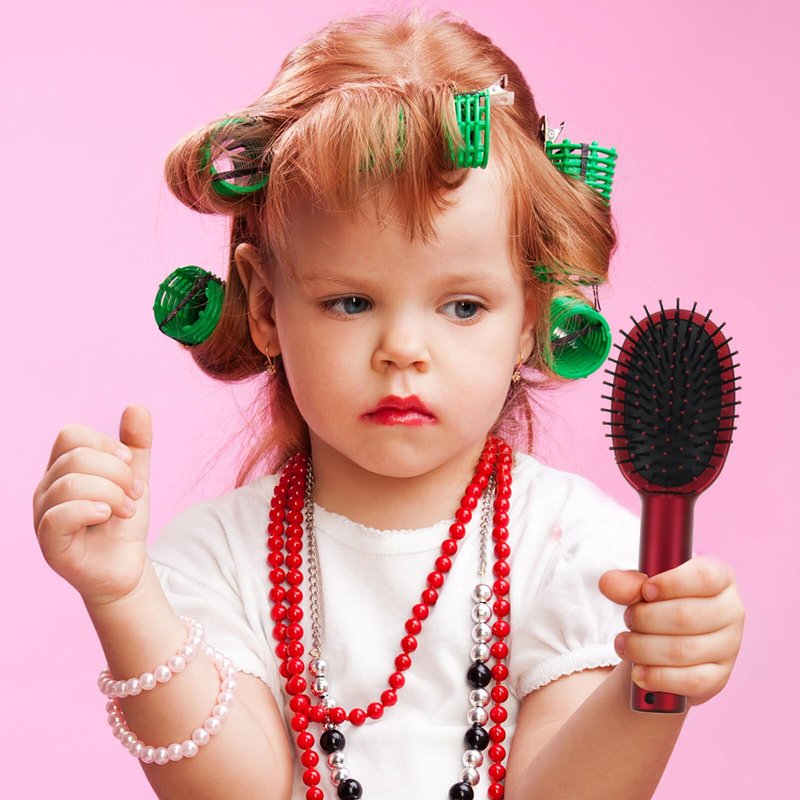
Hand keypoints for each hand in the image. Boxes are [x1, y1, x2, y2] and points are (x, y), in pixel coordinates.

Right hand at [33, 405, 152, 607]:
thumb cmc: (123, 520)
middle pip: (75, 458)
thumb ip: (137, 443)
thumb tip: (137, 406)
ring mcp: (43, 515)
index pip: (71, 435)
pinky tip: (107, 516)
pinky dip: (90, 509)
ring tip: (125, 509)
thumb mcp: (135, 476)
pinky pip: (59, 515)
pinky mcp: (49, 542)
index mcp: (63, 468)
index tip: (129, 464)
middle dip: (116, 473)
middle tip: (133, 494)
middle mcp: (46, 488)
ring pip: (70, 484)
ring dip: (111, 494)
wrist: (126, 564)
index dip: (106, 445)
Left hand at [598, 555, 745, 707]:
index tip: (645, 591)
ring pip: (682, 650)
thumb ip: (626, 582)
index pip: (705, 577)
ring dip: (643, 648)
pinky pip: (689, 681)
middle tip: (628, 618)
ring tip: (624, 644)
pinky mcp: (718, 677)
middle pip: (686, 616)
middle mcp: (731, 611)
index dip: (672, 583)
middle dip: (646, 618)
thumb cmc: (659, 604)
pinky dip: (658, 677)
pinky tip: (638, 673)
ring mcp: (728, 647)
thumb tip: (608, 584)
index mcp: (720, 577)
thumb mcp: (643, 587)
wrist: (665, 644)